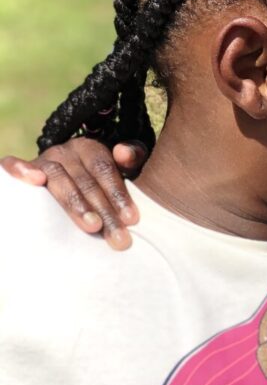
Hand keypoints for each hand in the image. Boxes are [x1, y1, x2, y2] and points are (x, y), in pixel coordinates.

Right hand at [1, 139, 146, 249]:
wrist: (71, 175)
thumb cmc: (103, 178)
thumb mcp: (122, 167)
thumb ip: (132, 158)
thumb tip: (124, 153)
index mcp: (91, 149)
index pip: (105, 169)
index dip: (118, 194)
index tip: (131, 219)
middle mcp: (67, 152)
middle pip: (86, 180)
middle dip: (104, 210)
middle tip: (117, 236)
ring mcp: (45, 160)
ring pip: (59, 179)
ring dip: (75, 203)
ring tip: (92, 226)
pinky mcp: (27, 169)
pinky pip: (17, 164)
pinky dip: (22, 169)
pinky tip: (34, 180)